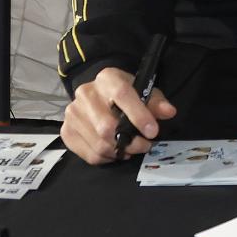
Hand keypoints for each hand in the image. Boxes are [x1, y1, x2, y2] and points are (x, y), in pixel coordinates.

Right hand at [60, 67, 177, 165]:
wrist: (97, 93)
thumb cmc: (124, 94)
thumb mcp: (143, 91)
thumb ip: (156, 102)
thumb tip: (169, 112)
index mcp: (107, 78)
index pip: (122, 95)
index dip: (139, 116)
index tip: (153, 132)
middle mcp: (85, 93)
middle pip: (106, 127)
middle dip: (130, 142)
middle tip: (144, 145)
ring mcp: (73, 113)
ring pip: (98, 144)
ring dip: (119, 153)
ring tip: (130, 149)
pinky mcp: (67, 131)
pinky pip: (89, 154)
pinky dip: (106, 158)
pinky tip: (115, 152)